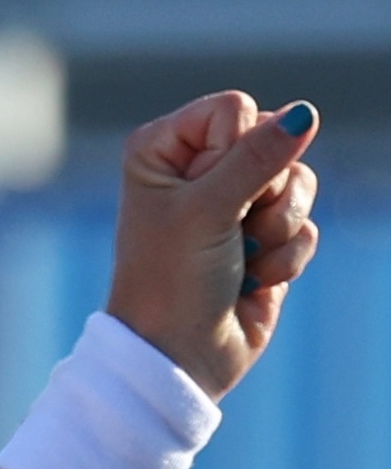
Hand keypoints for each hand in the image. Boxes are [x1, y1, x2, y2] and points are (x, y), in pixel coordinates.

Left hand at [106, 92, 320, 398]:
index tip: (202, 199)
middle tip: (229, 228)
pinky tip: (252, 281)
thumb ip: (258, 155)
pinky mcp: (266, 239)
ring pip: (299, 181)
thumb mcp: (208, 209)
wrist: (179, 359)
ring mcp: (235, 204)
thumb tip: (304, 114)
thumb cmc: (171, 283)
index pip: (234, 108)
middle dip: (264, 192)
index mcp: (162, 150)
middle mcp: (198, 170)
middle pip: (274, 141)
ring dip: (278, 226)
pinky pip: (306, 225)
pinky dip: (285, 257)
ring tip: (241, 256)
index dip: (235, 151)